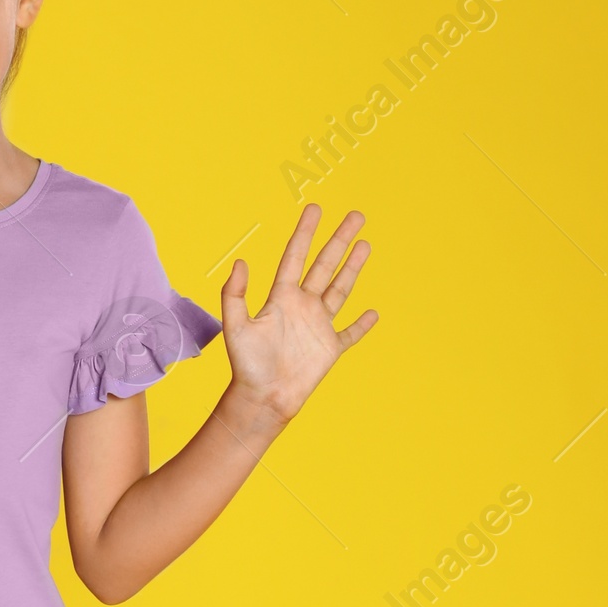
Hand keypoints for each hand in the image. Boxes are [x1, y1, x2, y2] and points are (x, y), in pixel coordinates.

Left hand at [220, 202, 376, 425]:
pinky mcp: (330, 348)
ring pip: (340, 289)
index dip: (305, 232)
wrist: (263, 397)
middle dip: (340, 240)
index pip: (295, 256)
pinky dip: (362, 324)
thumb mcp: (236, 326)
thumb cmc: (246, 365)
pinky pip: (350, 333)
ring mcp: (318, 326)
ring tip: (365, 244)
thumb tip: (240, 262)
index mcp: (281, 298)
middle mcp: (302, 306)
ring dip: (353, 268)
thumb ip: (235, 294)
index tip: (315, 208)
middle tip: (356, 215)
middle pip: (325, 265)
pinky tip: (372, 313)